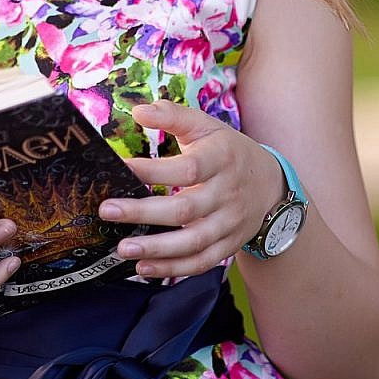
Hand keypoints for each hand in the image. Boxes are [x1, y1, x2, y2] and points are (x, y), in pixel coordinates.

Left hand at [97, 99, 286, 278]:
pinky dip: (173, 268)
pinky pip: (201, 261)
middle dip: (143, 212)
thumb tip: (138, 110)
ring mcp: (229, 223)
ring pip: (193, 242)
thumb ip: (172, 115)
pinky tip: (143, 267)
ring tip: (123, 247)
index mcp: (221, 158)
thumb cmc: (227, 151)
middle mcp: (228, 193)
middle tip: (107, 210)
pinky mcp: (229, 245)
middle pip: (185, 209)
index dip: (153, 170)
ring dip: (156, 248)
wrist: (270, 184)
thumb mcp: (206, 126)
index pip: (187, 169)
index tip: (120, 169)